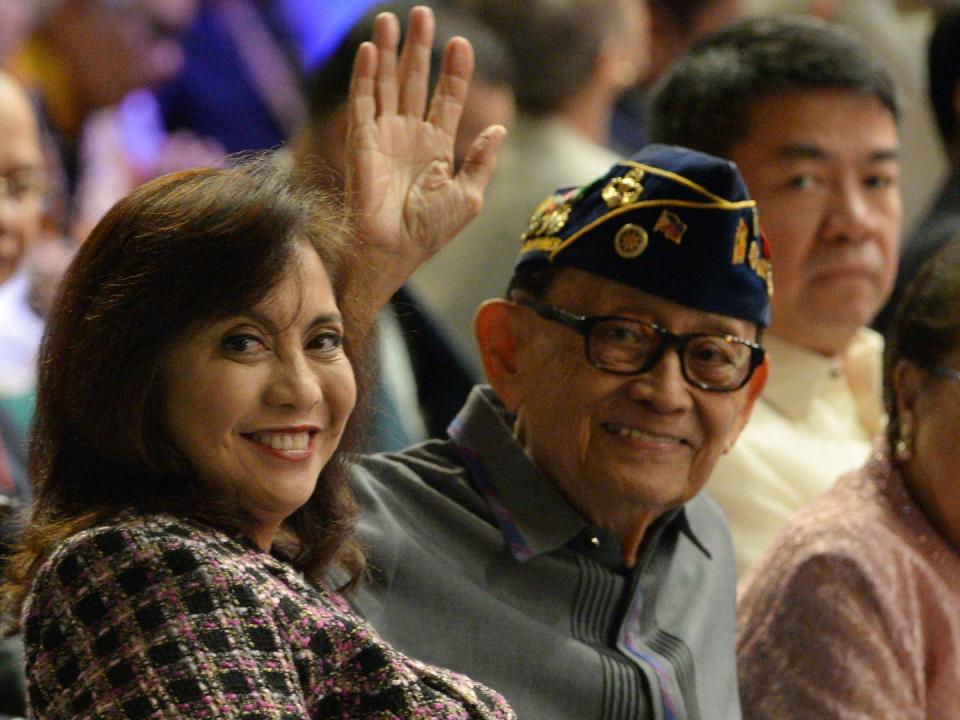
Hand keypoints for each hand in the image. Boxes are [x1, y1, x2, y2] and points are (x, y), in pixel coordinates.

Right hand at [344, 5, 505, 324]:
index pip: (447, 99)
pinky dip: (366, 74)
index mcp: (436, 148)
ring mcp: (384, 135)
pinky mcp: (361, 140)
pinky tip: (372, 49)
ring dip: (390, 50)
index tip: (461, 43)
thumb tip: (498, 127)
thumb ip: (482, 160)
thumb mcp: (469, 196)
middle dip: (420, 47)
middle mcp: (409, 136)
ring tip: (391, 17)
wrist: (393, 249)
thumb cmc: (429, 231)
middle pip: (416, 81)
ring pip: (388, 83)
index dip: (454, 72)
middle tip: (425, 14)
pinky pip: (363, 100)